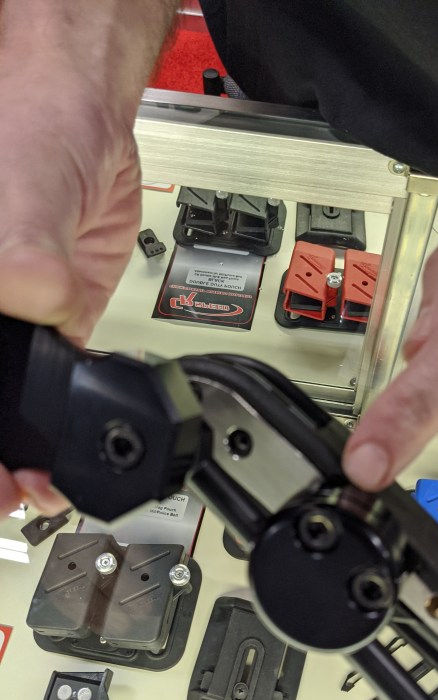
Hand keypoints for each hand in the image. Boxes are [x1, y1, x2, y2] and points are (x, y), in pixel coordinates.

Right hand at [0, 60, 141, 514]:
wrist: (83, 122)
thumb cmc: (26, 130)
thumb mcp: (15, 201)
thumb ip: (20, 264)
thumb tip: (37, 305)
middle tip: (7, 494)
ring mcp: (11, 325)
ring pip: (11, 405)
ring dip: (20, 450)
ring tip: (34, 485)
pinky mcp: (51, 323)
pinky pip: (56, 382)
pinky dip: (59, 420)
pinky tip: (65, 443)